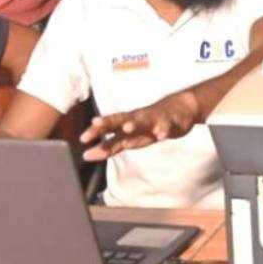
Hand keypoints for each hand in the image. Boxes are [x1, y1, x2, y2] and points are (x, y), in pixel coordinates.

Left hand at [81, 89, 200, 160]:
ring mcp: (153, 120)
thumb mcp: (130, 137)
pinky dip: (163, 130)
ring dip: (135, 124)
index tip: (82, 138)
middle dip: (108, 122)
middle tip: (95, 124)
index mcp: (127, 122)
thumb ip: (110, 146)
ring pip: (143, 121)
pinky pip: (166, 127)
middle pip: (120, 120)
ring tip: (127, 128)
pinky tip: (161, 135)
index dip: (96, 131)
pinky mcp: (169, 123)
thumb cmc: (149, 125)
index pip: (108, 126)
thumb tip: (86, 155)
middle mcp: (137, 119)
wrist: (180, 109)